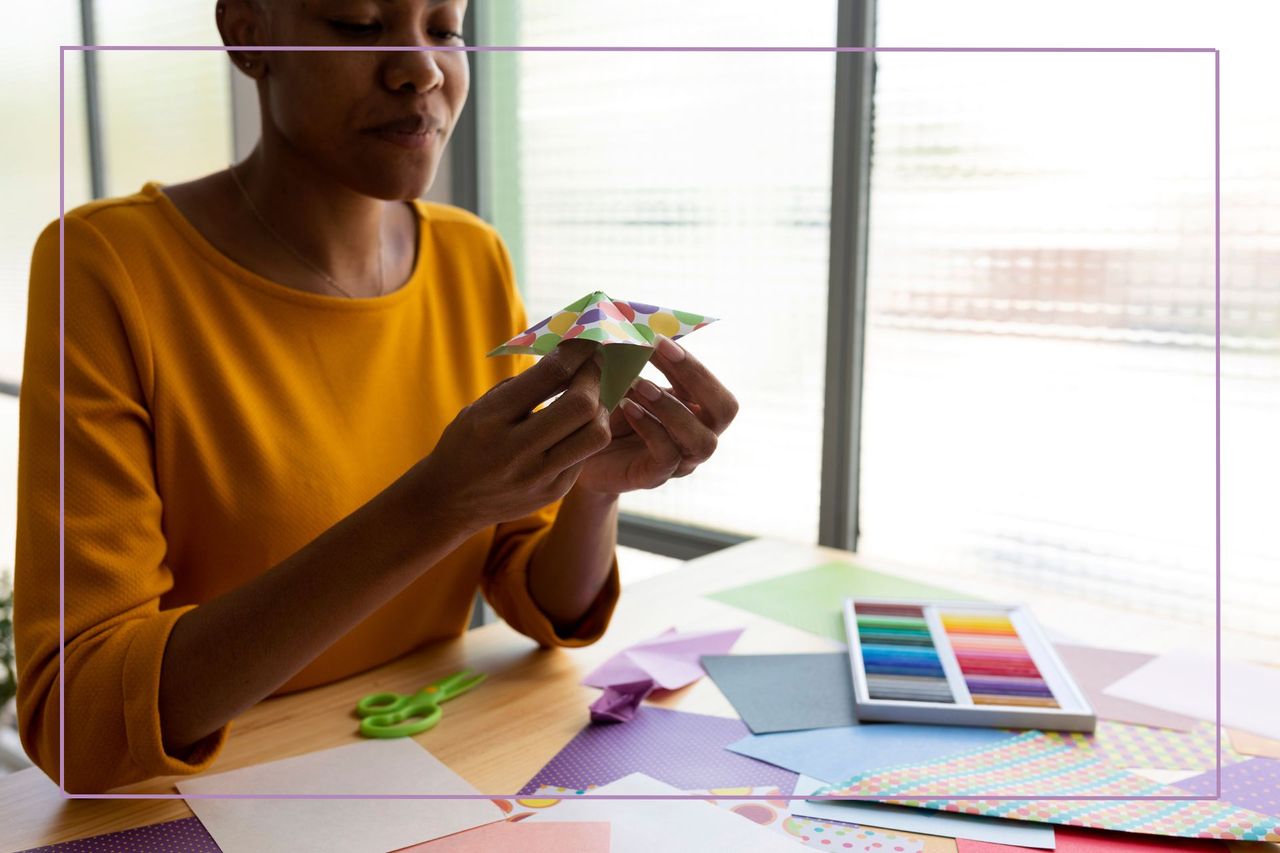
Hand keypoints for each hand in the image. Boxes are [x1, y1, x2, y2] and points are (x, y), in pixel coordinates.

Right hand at [410, 340, 610, 532]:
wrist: (449, 500)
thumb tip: (569, 358)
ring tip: (592, 397)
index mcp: (491, 419)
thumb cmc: (466, 442)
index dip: (577, 352)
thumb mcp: (481, 407)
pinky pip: (585, 455)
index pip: (549, 374)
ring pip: (595, 434)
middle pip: (581, 405)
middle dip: (595, 378)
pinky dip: (586, 434)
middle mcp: (516, 450)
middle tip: (594, 367)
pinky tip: (578, 425)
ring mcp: (538, 475)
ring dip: (601, 408)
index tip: (587, 341)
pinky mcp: (553, 492)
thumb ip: (523, 386)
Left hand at [575, 336, 737, 495]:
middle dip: (695, 377)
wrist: (580, 455)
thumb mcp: (626, 384)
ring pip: (701, 440)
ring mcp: (680, 461)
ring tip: (638, 384)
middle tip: (656, 352)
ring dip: (671, 407)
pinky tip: (627, 407)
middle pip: (725, 411)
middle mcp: (697, 436)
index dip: (693, 363)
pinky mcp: (655, 476)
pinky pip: (667, 456)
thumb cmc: (607, 414)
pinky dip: (650, 428)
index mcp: (697, 411)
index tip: (658, 339)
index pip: (714, 388)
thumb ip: (638, 361)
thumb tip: (633, 323)